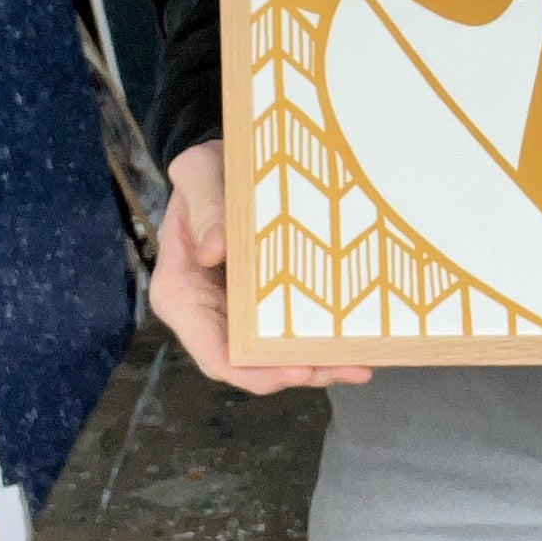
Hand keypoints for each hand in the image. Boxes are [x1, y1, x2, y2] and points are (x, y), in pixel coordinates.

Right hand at [149, 141, 371, 394]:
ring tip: (361, 365)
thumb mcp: (198, 173)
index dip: (255, 370)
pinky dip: (318, 343)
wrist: (222, 167)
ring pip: (272, 358)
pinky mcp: (260, 306)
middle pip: (250, 365)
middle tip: (347, 367)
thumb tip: (214, 250)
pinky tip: (355, 346)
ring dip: (316, 366)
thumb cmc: (206, 171)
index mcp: (181, 293)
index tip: (297, 371)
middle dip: (298, 373)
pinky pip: (285, 334)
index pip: (215, 353)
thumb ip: (206, 207)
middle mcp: (206, 314)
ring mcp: (233, 314)